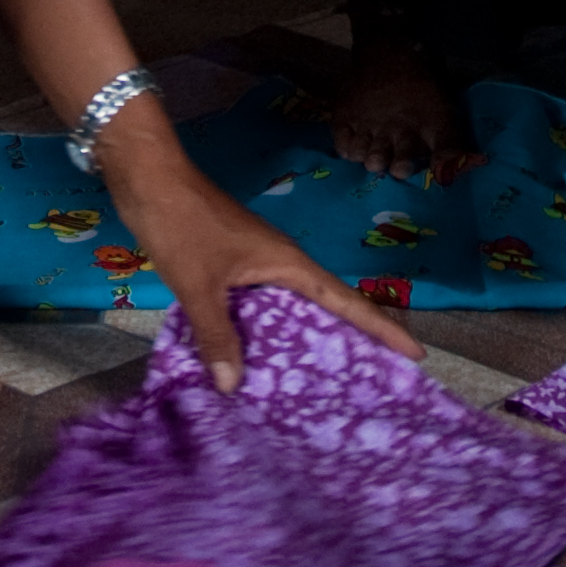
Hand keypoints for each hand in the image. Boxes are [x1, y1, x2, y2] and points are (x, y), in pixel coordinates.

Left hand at [109, 151, 423, 390]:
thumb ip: (216, 335)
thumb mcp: (198, 284)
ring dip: (309, 339)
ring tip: (326, 382)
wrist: (150, 179)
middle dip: (354, 340)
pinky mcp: (236, 265)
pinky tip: (260, 357)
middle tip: (377, 382)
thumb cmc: (182, 224)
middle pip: (329, 307)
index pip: (346, 302)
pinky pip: (265, 307)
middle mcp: (282, 263)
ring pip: (295, 309)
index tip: (415, 353)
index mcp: (288, 264)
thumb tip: (232, 387)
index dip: (382, 327)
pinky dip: (270, 332)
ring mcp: (259, 262)